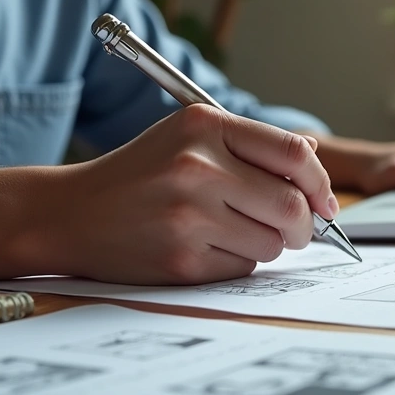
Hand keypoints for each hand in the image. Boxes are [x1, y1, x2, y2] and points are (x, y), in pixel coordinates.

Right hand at [57, 105, 335, 284]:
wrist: (69, 214)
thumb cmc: (139, 175)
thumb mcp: (187, 138)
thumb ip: (250, 145)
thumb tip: (313, 159)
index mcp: (204, 126)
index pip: (294, 154)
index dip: (320, 184)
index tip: (325, 203)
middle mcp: (197, 166)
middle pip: (292, 207)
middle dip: (304, 226)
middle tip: (296, 231)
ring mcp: (189, 215)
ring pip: (272, 242)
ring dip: (266, 245)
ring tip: (231, 233)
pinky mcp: (182, 259)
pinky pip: (243, 268)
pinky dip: (236, 263)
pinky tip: (203, 249)